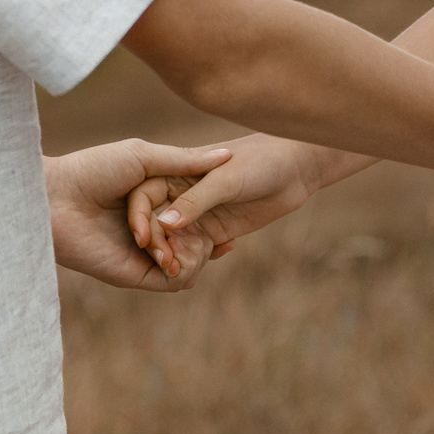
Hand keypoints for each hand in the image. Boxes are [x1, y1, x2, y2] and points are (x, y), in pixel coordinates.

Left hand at [45, 139, 233, 291]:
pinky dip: (182, 272)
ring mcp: (144, 252)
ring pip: (188, 263)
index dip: (218, 213)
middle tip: (227, 239)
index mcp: (155, 198)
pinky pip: (170, 282)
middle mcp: (152, 227)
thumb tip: (227, 153)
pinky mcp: (134, 274)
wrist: (54, 199)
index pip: (196, 211)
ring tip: (196, 245)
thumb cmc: (93, 170)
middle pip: (196, 240)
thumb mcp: (144, 157)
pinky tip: (176, 256)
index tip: (238, 210)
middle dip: (213, 240)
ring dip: (196, 255)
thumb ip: (185, 161)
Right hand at [137, 134, 341, 255]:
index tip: (144, 240)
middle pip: (155, 223)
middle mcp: (179, 194)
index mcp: (173, 172)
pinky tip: (199, 269)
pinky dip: (195, 261)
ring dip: (175, 257)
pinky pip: (196, 251)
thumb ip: (194, 201)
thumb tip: (163, 224)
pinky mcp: (214, 231)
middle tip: (165, 264)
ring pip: (174, 241)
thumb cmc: (258, 161)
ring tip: (180, 272)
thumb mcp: (225, 181)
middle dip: (157, 244)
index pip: (143, 197)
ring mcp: (196, 214)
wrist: (294, 168)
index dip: (139, 219)